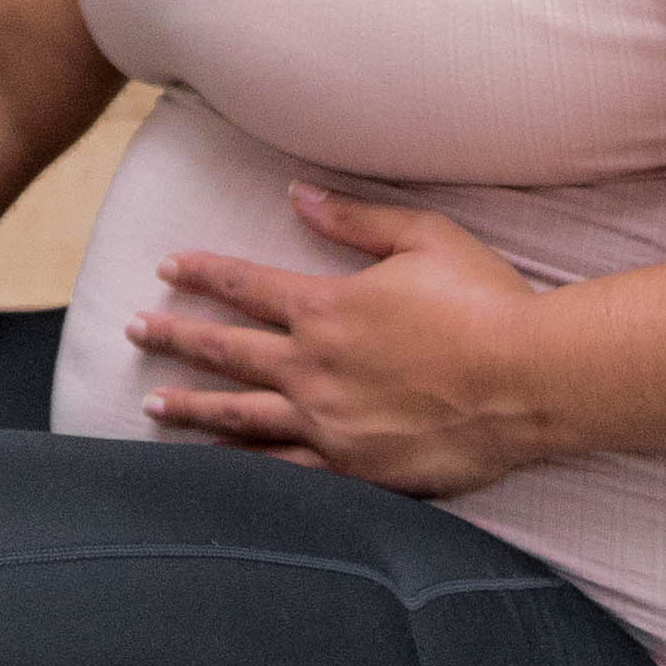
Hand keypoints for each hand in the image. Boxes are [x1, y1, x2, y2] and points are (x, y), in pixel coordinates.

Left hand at [126, 187, 560, 496]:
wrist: (531, 380)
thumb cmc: (486, 303)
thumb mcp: (424, 237)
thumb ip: (355, 219)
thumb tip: (297, 195)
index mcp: (327, 307)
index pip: (245, 285)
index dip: (202, 274)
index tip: (167, 268)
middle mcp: (313, 367)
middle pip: (226, 350)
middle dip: (175, 337)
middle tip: (134, 329)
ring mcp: (328, 423)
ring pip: (240, 416)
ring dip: (192, 407)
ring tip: (154, 404)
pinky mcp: (354, 468)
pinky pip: (283, 470)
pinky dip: (243, 467)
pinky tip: (217, 466)